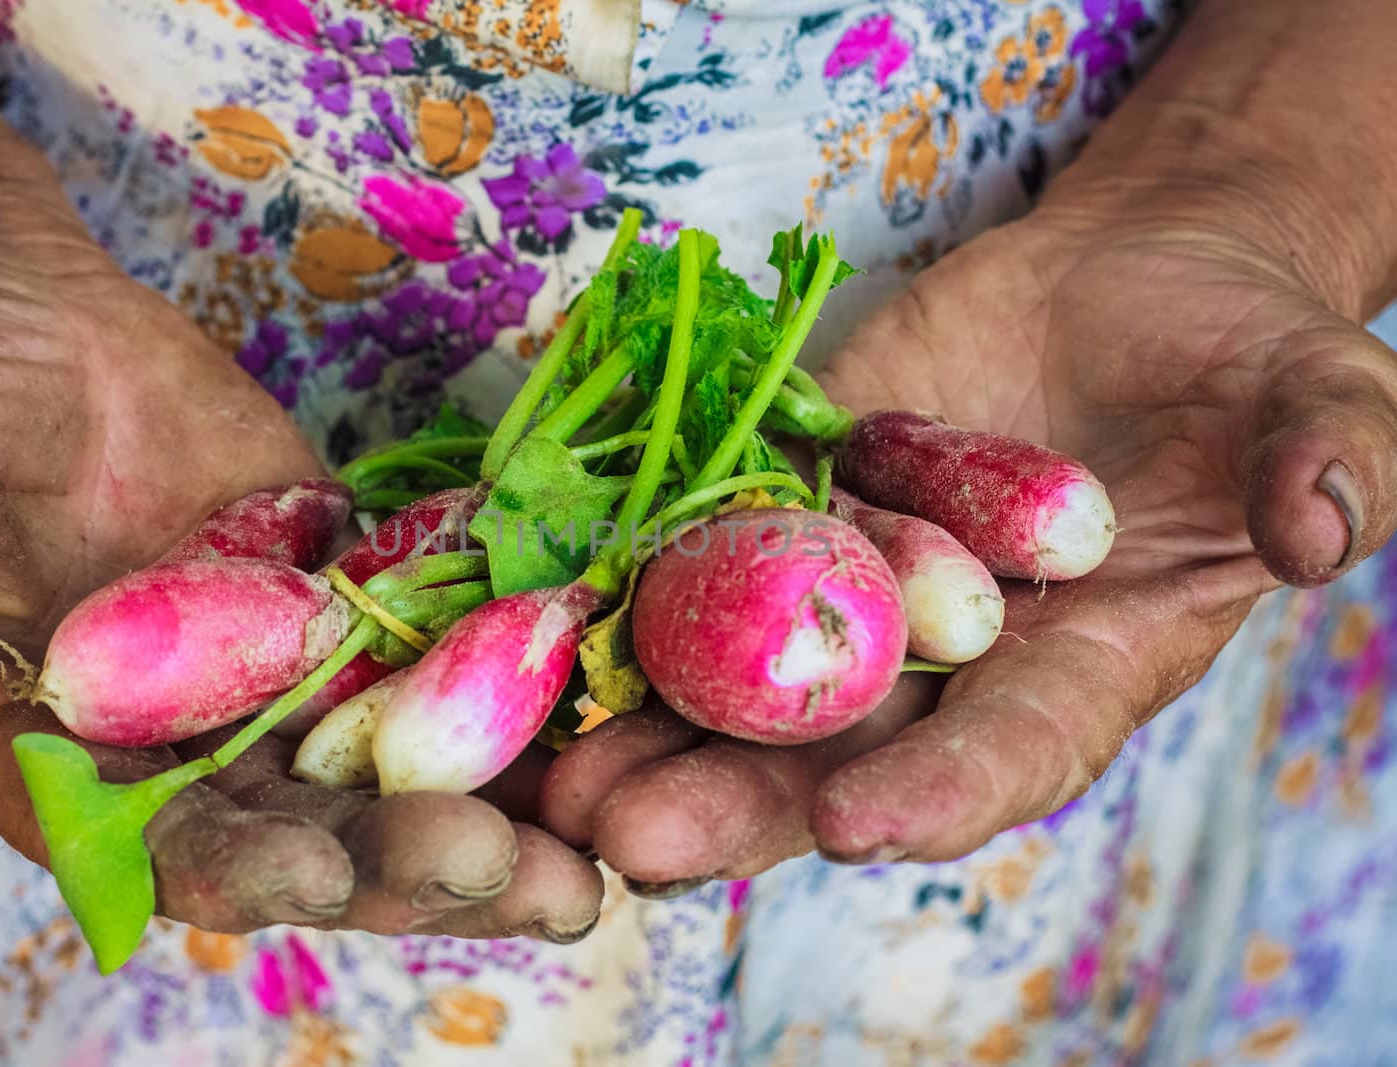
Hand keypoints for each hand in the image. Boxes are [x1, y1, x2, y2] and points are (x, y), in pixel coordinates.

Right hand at [0, 145, 599, 942]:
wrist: (10, 321)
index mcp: (29, 745)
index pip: (124, 834)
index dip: (214, 862)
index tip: (308, 873)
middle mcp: (157, 739)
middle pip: (286, 830)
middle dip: (396, 865)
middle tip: (513, 880)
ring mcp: (257, 674)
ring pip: (374, 768)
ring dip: (478, 817)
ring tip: (580, 866)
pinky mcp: (329, 601)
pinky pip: (419, 655)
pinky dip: (500, 692)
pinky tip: (589, 724)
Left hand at [542, 156, 1396, 882]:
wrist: (1130, 288)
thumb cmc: (1240, 362)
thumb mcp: (1315, 398)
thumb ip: (1329, 463)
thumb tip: (1322, 530)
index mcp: (1083, 666)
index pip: (1015, 749)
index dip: (944, 790)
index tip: (863, 825)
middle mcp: (953, 657)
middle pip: (839, 750)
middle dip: (738, 800)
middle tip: (636, 843)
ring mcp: (858, 584)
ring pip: (745, 676)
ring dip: (648, 726)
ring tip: (557, 776)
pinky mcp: (793, 501)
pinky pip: (705, 552)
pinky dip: (628, 589)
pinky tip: (551, 622)